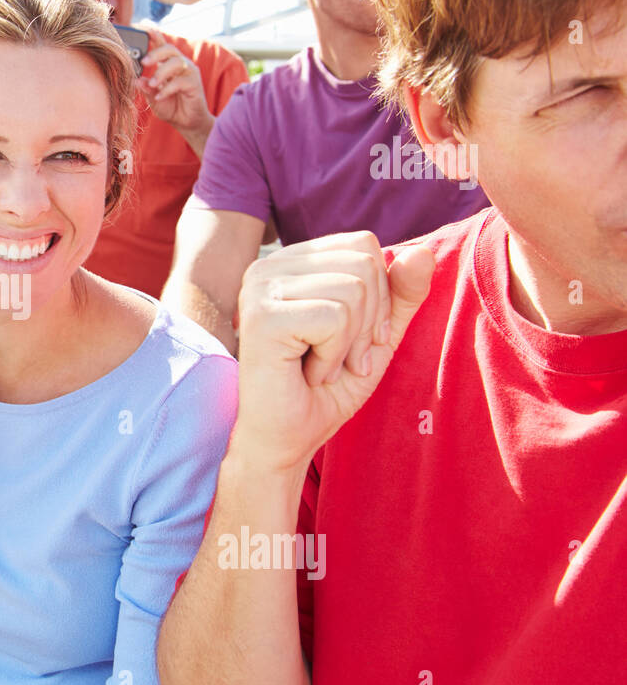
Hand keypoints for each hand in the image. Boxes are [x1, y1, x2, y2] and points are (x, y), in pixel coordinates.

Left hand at [138, 27, 212, 142]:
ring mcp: (189, 73)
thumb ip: (147, 89)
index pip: (162, 46)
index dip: (154, 35)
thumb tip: (136, 80)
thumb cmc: (170, 107)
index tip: (144, 28)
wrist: (187, 123)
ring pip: (176, 63)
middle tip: (144, 62)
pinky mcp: (195, 84)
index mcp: (168, 64)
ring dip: (162, 72)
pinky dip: (168, 88)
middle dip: (156, 53)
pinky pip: (181, 81)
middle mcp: (180, 65)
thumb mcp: (153, 98)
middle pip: (170, 49)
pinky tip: (160, 96)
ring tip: (152, 84)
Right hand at [233, 231, 435, 473]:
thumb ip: (402, 294)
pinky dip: (334, 356)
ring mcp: (260, 288)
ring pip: (353, 289)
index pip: (363, 245)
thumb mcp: (377, 337)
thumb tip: (424, 252)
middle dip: (370, 322)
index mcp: (291, 263)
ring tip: (325, 367)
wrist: (285, 439)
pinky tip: (310, 373)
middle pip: (363, 264)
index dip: (380, 296)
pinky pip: (334, 318)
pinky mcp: (262, 316)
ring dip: (351, 343)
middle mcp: (268, 267)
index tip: (359, 341)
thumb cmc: (324, 390)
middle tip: (344, 360)